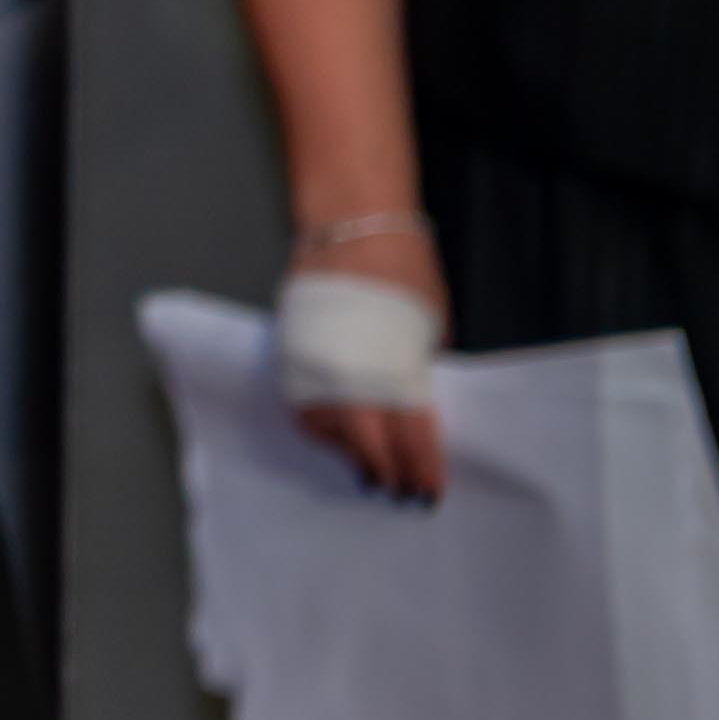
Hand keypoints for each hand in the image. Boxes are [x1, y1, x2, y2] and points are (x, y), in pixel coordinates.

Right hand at [284, 221, 450, 503]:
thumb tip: (410, 407)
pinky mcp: (288, 355)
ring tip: (366, 465)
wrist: (350, 226)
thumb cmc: (404, 272)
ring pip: (325, 431)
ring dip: (348, 452)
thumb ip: (418, 373)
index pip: (409, 439)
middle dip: (384, 470)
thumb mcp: (430, 330)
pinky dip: (320, 428)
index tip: (427, 493)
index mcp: (391, 373)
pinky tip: (335, 432)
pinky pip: (301, 407)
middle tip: (396, 491)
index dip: (420, 470)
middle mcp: (345, 378)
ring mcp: (310, 367)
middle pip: (364, 445)